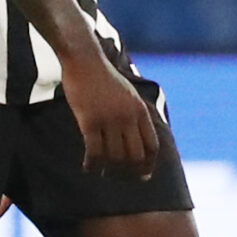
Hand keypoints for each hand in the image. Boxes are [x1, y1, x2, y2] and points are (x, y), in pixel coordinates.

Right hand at [60, 51, 158, 177]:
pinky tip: (88, 167)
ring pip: (114, 157)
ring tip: (101, 172)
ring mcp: (109, 119)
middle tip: (117, 176)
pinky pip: (94, 152)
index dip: (148, 165)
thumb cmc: (103, 78)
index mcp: (140, 110)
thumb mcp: (128, 94)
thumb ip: (135, 114)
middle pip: (134, 156)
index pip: (151, 146)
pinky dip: (92, 164)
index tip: (142, 176)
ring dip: (108, 169)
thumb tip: (138, 137)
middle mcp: (128, 116)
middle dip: (128, 171)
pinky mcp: (89, 120)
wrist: (84, 60)